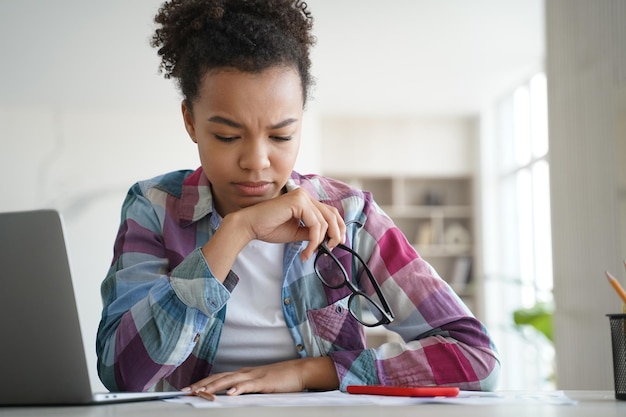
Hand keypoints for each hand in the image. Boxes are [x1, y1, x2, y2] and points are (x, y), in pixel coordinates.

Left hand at [183, 357, 338, 395]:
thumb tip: (231, 396)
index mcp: (243, 374)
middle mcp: (245, 373)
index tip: (188, 389)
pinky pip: (249, 385)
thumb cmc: (281, 379)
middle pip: (219, 378)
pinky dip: (238, 389)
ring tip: (200, 392)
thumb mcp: (259, 384)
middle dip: (201, 385)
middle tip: (185, 391)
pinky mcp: (264, 382)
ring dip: (214, 387)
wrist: (299, 371)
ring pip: (229, 380)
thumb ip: (246, 389)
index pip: (218, 377)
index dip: (203, 382)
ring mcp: (254, 376)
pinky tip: (230, 393)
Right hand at [232, 187, 345, 260]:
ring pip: (324, 222)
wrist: (250, 226)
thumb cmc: (269, 228)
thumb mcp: (297, 232)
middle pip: (332, 215)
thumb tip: (329, 240)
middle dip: (335, 234)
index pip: (330, 212)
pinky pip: (315, 224)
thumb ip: (312, 232)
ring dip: (319, 242)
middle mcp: (305, 195)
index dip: (338, 227)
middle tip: (330, 249)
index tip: (337, 243)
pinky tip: (306, 251)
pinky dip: (314, 240)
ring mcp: (302, 196)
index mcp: (305, 200)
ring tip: (309, 253)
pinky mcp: (298, 202)